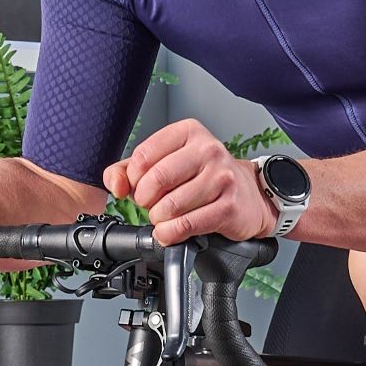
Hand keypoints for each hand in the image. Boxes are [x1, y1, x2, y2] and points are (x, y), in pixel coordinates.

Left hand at [103, 118, 279, 245]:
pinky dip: (171, 233)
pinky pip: (187, 225)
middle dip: (146, 201)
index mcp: (188, 132)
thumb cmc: (204, 177)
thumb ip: (130, 170)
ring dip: (159, 219)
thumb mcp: (165, 163)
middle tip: (152, 205)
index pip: (143, 156)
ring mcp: (221, 177)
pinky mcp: (228, 206)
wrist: (249, 195)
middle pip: (156, 180)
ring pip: (170, 205)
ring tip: (165, 217)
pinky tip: (171, 231)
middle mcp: (208, 150)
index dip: (134, 180)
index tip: (140, 188)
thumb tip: (116, 185)